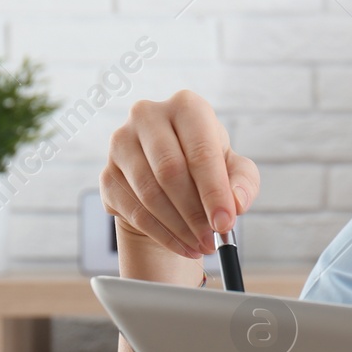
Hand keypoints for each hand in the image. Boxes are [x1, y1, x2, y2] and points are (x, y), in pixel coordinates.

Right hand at [100, 90, 258, 258]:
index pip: (200, 150)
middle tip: (212, 240)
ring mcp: (121, 144)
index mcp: (186, 106)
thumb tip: (237, 202)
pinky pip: (135, 211)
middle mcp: (147, 116)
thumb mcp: (235, 169)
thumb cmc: (206, 167)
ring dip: (179, 228)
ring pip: (150, 194)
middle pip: (170, 171)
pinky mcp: (108, 175)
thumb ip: (243, 182)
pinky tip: (182, 244)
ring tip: (201, 245)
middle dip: (195, 213)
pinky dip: (162, 234)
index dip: (214, 190)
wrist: (168, 178)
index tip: (225, 222)